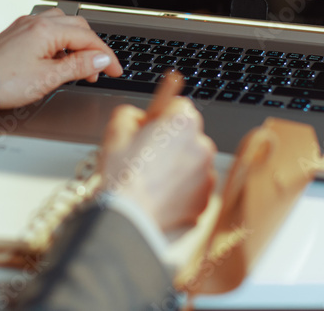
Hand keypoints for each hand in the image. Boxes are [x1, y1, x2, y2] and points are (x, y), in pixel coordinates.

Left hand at [0, 9, 122, 109]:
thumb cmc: (4, 82)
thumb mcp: (48, 78)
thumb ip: (78, 66)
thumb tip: (101, 59)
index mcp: (47, 30)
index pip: (88, 38)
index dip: (106, 56)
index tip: (116, 71)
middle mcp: (37, 21)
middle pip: (78, 27)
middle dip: (92, 48)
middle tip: (97, 72)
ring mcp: (26, 24)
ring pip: (63, 24)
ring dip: (76, 42)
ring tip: (78, 66)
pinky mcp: (18, 32)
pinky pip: (47, 28)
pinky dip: (60, 41)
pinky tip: (58, 58)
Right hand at [99, 75, 216, 232]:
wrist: (129, 217)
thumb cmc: (122, 175)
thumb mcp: (116, 129)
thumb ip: (131, 113)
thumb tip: (139, 117)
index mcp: (182, 122)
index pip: (178, 106)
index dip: (162, 116)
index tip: (152, 127)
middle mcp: (202, 145)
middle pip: (188, 134)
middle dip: (172, 141)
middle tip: (148, 155)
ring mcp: (207, 174)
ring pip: (193, 161)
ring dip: (179, 165)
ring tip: (153, 179)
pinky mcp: (206, 199)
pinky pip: (195, 186)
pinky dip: (182, 189)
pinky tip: (161, 194)